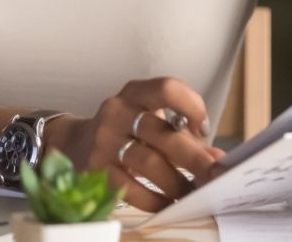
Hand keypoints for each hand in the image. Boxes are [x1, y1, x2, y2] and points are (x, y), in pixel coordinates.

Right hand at [46, 77, 225, 211]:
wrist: (75, 143)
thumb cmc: (124, 131)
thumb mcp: (149, 121)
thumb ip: (183, 136)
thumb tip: (216, 158)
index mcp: (134, 93)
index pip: (166, 88)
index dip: (191, 106)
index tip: (202, 129)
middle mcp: (117, 111)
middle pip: (162, 132)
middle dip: (194, 157)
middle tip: (214, 175)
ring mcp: (104, 140)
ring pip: (148, 162)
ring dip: (176, 182)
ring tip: (192, 194)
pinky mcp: (96, 168)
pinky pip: (130, 188)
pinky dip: (154, 199)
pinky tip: (167, 203)